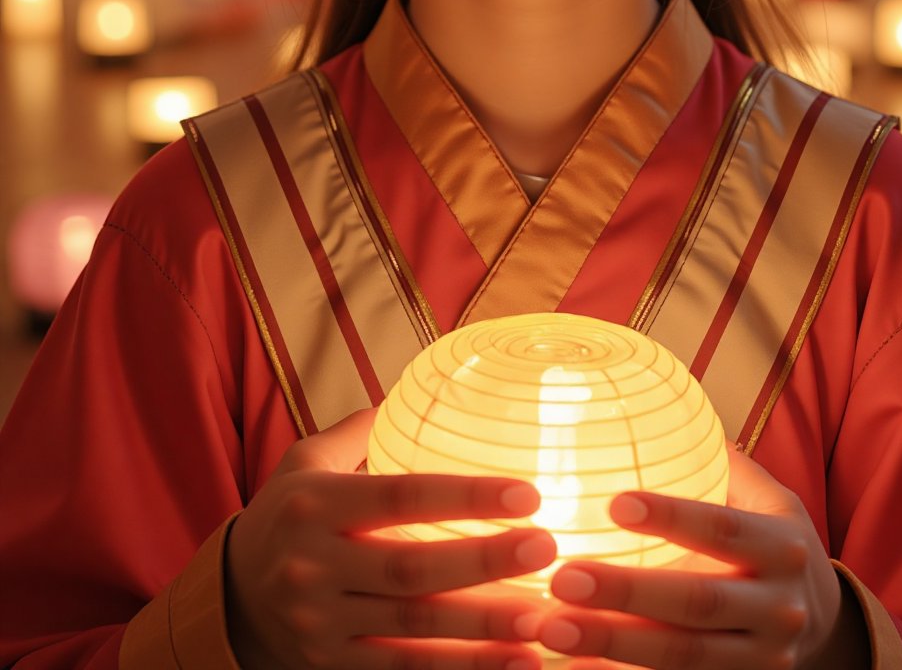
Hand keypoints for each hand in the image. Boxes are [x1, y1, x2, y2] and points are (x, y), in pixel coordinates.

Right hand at [226, 408, 556, 669]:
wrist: (231, 594)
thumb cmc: (287, 514)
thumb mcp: (307, 460)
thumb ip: (361, 429)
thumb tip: (421, 383)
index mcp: (317, 505)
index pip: (401, 497)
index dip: (465, 496)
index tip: (526, 493)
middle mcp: (314, 565)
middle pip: (411, 569)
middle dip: (484, 562)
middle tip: (545, 548)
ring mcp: (321, 623)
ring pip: (412, 629)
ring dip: (482, 628)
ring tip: (542, 618)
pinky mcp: (331, 667)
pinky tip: (513, 663)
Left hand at [535, 444, 869, 669]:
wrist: (827, 626)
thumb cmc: (774, 543)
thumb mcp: (768, 499)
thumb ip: (722, 463)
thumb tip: (663, 399)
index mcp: (781, 548)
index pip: (723, 530)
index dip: (672, 518)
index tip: (613, 505)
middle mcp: (777, 608)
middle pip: (697, 605)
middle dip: (627, 594)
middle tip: (562, 577)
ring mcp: (761, 659)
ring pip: (682, 658)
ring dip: (612, 644)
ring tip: (549, 627)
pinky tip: (572, 667)